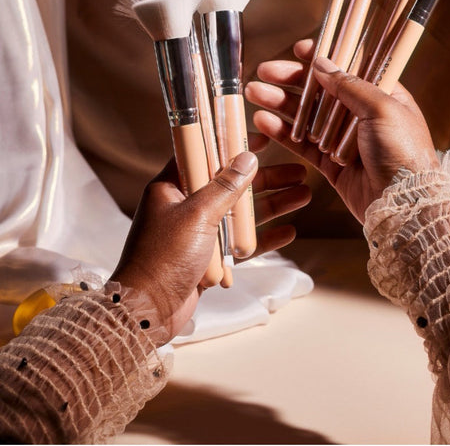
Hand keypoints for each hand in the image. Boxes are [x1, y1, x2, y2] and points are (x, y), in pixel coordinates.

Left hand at [110, 149, 309, 341]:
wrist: (146, 312)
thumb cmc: (162, 259)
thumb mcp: (196, 216)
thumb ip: (224, 187)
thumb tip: (247, 158)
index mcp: (171, 187)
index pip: (204, 154)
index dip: (231, 143)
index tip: (260, 138)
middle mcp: (185, 206)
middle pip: (232, 184)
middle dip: (265, 178)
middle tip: (297, 171)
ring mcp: (198, 233)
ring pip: (241, 213)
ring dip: (271, 205)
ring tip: (303, 195)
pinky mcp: (208, 259)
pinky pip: (240, 243)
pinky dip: (263, 238)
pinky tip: (289, 232)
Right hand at [245, 39, 438, 222]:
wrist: (405, 204)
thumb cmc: (405, 153)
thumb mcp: (382, 108)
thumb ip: (350, 85)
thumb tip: (322, 64)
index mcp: (381, 94)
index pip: (347, 68)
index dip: (322, 57)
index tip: (298, 50)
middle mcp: (361, 115)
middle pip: (320, 90)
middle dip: (291, 79)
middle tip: (265, 71)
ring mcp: (344, 139)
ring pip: (306, 115)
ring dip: (280, 102)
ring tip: (254, 93)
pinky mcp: (330, 164)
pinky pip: (302, 143)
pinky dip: (282, 132)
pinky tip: (263, 121)